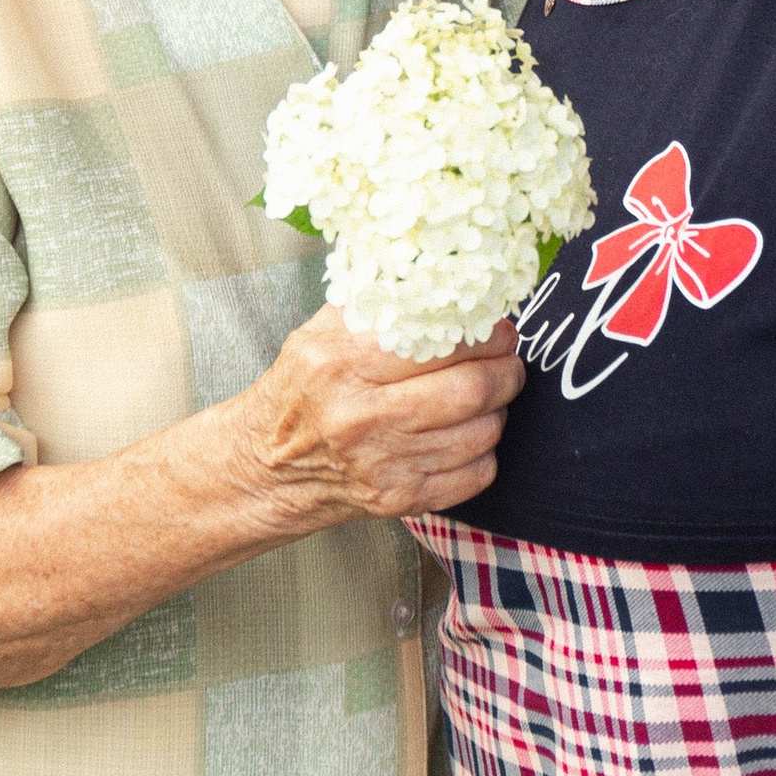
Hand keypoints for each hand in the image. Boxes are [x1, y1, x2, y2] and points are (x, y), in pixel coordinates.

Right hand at [239, 306, 522, 527]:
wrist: (267, 467)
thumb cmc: (301, 392)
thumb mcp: (321, 333)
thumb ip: (378, 305)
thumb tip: (441, 275)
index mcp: (341, 364)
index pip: (441, 345)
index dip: (486, 337)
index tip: (498, 331)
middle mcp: (360, 417)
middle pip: (471, 392)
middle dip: (506, 372)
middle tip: (508, 362)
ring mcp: (382, 465)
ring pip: (481, 434)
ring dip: (498, 411)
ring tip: (488, 397)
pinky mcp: (400, 499)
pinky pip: (475, 475)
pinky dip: (485, 452)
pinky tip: (468, 435)